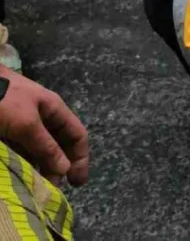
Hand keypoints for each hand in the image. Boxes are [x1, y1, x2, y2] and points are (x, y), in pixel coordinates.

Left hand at [0, 68, 88, 185]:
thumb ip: (46, 146)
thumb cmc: (2, 100)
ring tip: (33, 187)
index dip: (80, 157)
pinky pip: (17, 151)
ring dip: (38, 168)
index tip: (76, 183)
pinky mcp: (4, 132)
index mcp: (53, 110)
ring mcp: (21, 125)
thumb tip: (65, 168)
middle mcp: (41, 118)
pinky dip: (20, 164)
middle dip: (57, 167)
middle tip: (50, 190)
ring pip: (36, 151)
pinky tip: (18, 176)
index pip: (77, 135)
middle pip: (57, 145)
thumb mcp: (26, 123)